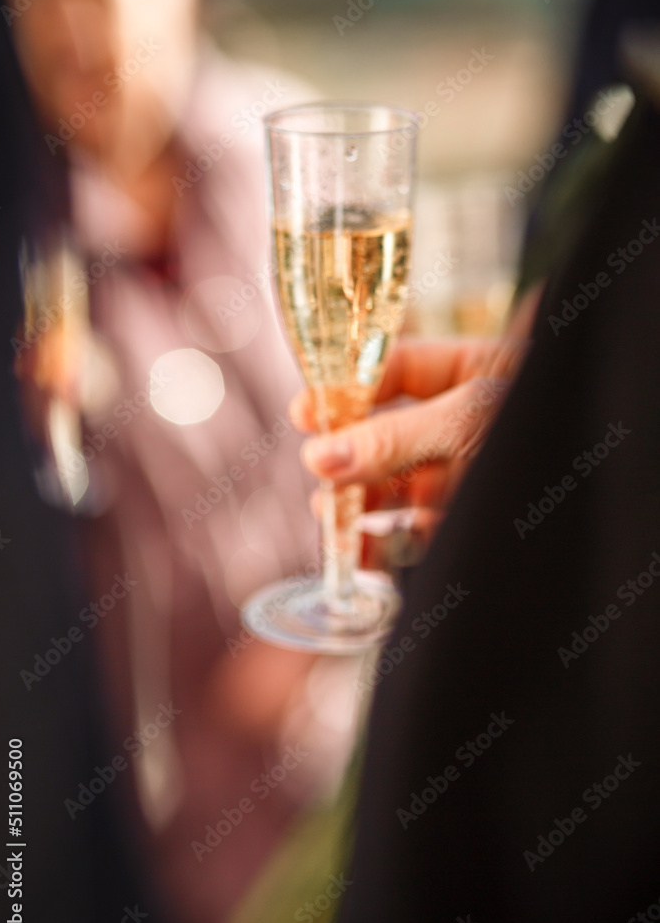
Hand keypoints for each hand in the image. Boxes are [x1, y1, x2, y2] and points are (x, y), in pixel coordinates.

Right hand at [289, 334, 527, 551]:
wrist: (615, 485)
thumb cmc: (547, 421)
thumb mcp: (465, 420)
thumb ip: (392, 437)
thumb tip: (320, 454)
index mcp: (467, 373)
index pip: (391, 373)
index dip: (346, 391)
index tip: (306, 414)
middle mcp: (461, 423)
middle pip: (387, 435)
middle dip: (349, 457)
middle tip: (320, 476)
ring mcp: (463, 475)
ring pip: (397, 488)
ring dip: (363, 505)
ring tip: (336, 520)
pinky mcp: (464, 524)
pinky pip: (418, 532)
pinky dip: (392, 543)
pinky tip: (371, 549)